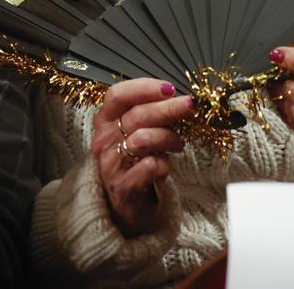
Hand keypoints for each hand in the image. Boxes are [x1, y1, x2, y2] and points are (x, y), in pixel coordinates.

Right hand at [90, 78, 192, 236]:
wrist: (125, 206)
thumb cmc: (133, 163)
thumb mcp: (134, 134)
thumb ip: (148, 116)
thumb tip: (177, 98)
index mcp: (104, 121)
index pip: (117, 95)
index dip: (143, 88)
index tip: (169, 88)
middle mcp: (103, 140)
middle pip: (136, 115)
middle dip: (168, 108)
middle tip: (190, 106)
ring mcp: (111, 164)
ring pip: (143, 139)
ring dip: (168, 138)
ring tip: (178, 144)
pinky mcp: (123, 186)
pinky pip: (149, 167)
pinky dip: (163, 164)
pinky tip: (166, 166)